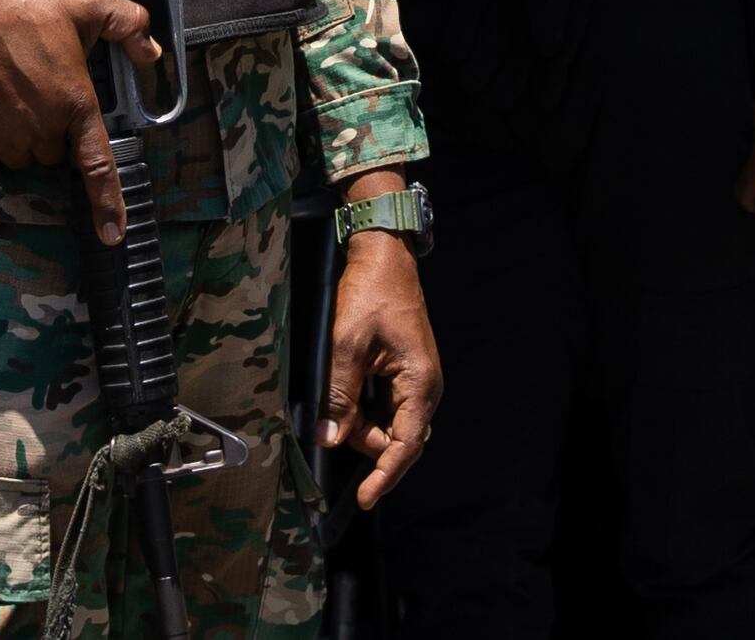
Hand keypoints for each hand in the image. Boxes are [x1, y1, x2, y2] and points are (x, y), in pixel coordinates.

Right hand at [0, 0, 156, 240]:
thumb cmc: (19, 6)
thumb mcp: (84, 2)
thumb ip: (128, 24)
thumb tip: (152, 51)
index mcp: (74, 103)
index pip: (98, 166)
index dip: (109, 203)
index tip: (113, 234)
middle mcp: (42, 129)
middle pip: (57, 150)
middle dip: (54, 126)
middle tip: (42, 83)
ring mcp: (6, 138)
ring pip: (26, 152)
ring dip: (26, 131)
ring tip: (15, 86)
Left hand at [320, 210, 442, 508]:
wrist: (384, 257)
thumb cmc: (371, 293)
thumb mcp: (347, 344)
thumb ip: (340, 394)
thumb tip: (330, 438)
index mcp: (420, 382)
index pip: (406, 444)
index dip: (385, 474)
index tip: (365, 498)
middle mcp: (424, 387)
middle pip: (398, 439)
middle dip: (366, 445)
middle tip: (333, 429)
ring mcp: (415, 381)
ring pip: (389, 425)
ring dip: (362, 427)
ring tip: (335, 406)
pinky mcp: (403, 374)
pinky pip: (386, 408)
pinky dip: (364, 412)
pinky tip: (345, 403)